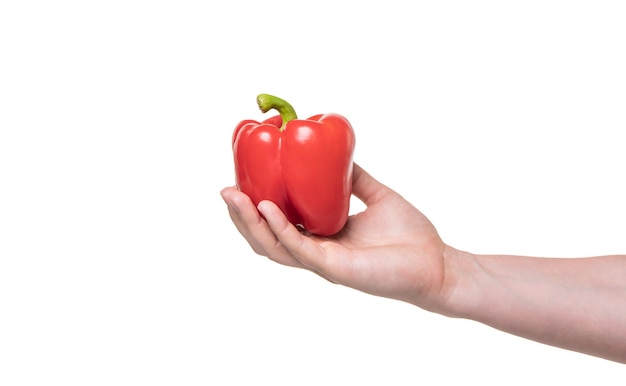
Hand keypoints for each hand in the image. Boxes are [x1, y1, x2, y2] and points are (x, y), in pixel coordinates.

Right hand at [221, 163, 455, 310]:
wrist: (437, 262)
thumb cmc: (409, 235)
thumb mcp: (375, 195)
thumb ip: (353, 178)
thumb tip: (335, 153)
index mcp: (321, 237)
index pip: (277, 225)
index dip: (254, 206)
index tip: (239, 180)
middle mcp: (316, 252)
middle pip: (266, 238)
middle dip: (241, 216)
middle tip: (224, 190)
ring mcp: (323, 263)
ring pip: (274, 247)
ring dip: (250, 223)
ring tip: (234, 197)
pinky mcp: (335, 269)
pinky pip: (300, 249)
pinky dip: (281, 229)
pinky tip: (268, 208)